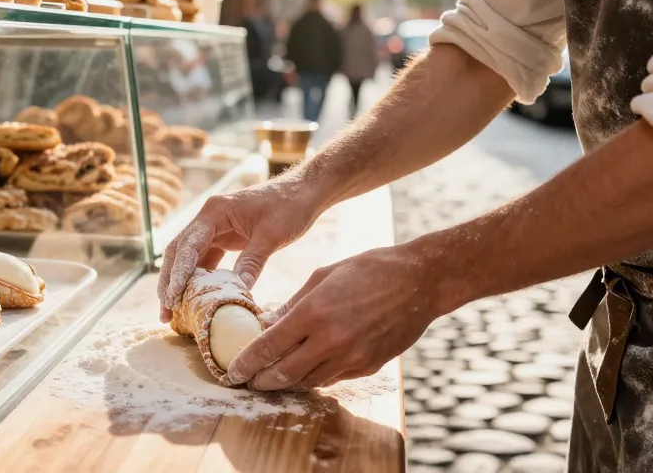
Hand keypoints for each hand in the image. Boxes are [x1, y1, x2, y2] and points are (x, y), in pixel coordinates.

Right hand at [157, 176, 318, 321]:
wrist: (303, 192)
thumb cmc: (289, 206)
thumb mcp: (272, 236)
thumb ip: (252, 262)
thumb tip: (238, 292)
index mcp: (215, 211)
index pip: (188, 244)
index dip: (178, 272)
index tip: (172, 297)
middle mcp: (208, 218)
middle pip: (179, 252)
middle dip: (169, 281)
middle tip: (165, 311)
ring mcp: (215, 228)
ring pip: (189, 258)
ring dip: (180, 283)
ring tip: (173, 311)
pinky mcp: (224, 238)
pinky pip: (205, 260)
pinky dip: (199, 280)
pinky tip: (195, 300)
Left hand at [226, 245, 439, 389]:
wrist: (420, 282)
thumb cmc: (369, 269)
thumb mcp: (323, 276)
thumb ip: (293, 304)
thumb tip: (267, 323)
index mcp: (314, 313)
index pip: (269, 347)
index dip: (246, 363)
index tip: (232, 372)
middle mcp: (331, 340)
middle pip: (284, 373)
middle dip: (261, 380)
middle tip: (247, 381)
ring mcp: (352, 357)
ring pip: (308, 382)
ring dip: (286, 383)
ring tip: (271, 378)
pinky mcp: (368, 366)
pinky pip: (332, 378)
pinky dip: (314, 377)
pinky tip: (305, 370)